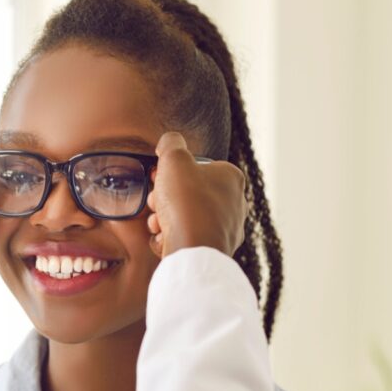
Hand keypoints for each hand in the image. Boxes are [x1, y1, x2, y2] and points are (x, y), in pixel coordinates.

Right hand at [146, 132, 247, 258]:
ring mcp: (227, 228)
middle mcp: (235, 202)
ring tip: (158, 224)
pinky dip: (172, 239)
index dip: (172, 173)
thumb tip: (170, 140)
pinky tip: (165, 239)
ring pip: (187, 218)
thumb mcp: (174, 160)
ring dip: (165, 219)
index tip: (158, 178)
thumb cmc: (187, 203)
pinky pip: (188, 239)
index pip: (197, 168)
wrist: (193, 250)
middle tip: (156, 202)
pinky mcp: (216, 250)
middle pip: (190, 194)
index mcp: (231, 177)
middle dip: (166, 199)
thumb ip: (171, 143)